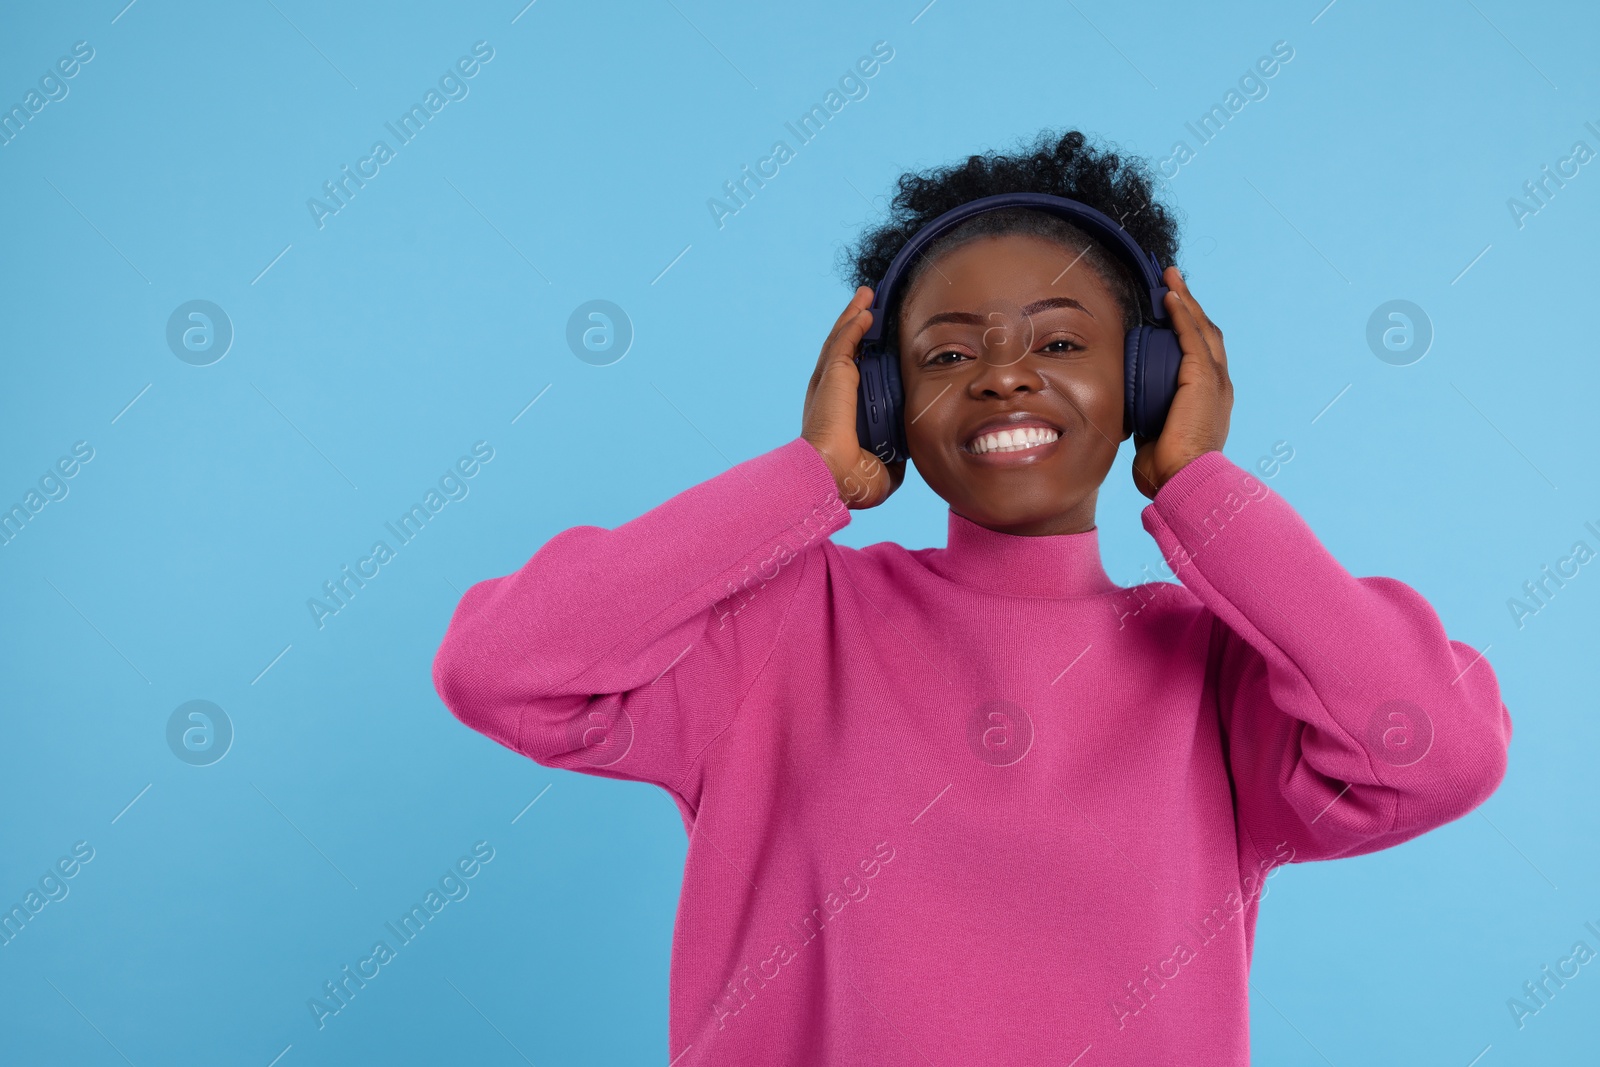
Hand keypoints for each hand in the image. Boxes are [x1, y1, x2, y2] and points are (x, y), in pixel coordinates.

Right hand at [801, 286, 906, 508]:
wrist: (834, 477)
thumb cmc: (853, 480)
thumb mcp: (886, 467)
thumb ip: (897, 454)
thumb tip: (909, 449)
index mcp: (842, 415)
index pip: (855, 379)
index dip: (863, 360)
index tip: (876, 346)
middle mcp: (832, 395)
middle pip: (845, 352)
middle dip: (855, 328)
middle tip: (867, 309)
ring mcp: (829, 383)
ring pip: (842, 340)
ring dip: (853, 316)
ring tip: (865, 297)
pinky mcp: (832, 375)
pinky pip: (844, 341)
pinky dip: (853, 323)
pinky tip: (865, 309)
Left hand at [1132, 266, 1232, 499]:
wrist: (1183, 481)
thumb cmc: (1167, 472)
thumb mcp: (1153, 439)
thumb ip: (1145, 422)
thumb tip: (1127, 418)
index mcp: (1208, 401)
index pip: (1199, 355)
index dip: (1187, 330)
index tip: (1171, 311)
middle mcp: (1218, 386)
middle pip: (1205, 334)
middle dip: (1189, 306)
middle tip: (1171, 282)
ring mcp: (1215, 381)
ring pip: (1201, 329)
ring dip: (1185, 300)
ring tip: (1170, 277)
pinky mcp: (1204, 378)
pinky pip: (1192, 336)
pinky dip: (1182, 313)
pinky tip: (1170, 296)